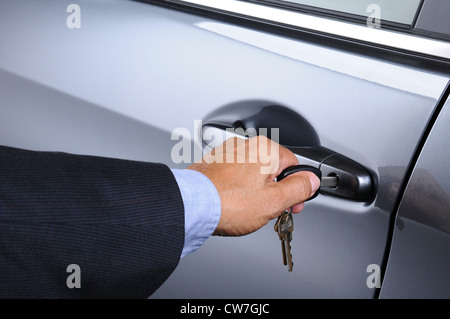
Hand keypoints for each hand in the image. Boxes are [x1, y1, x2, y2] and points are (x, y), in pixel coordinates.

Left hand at [187, 136, 319, 235]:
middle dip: (275, 190)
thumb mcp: (275, 201)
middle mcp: (245, 145)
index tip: (293, 203)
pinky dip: (237, 187)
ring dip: (256, 189)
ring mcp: (227, 153)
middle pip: (272, 168)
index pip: (294, 164)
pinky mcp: (213, 162)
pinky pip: (234, 174)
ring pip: (252, 172)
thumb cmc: (228, 202)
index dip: (296, 187)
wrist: (191, 205)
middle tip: (271, 210)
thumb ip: (299, 188)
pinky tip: (233, 202)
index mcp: (265, 149)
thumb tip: (312, 181)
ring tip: (247, 209)